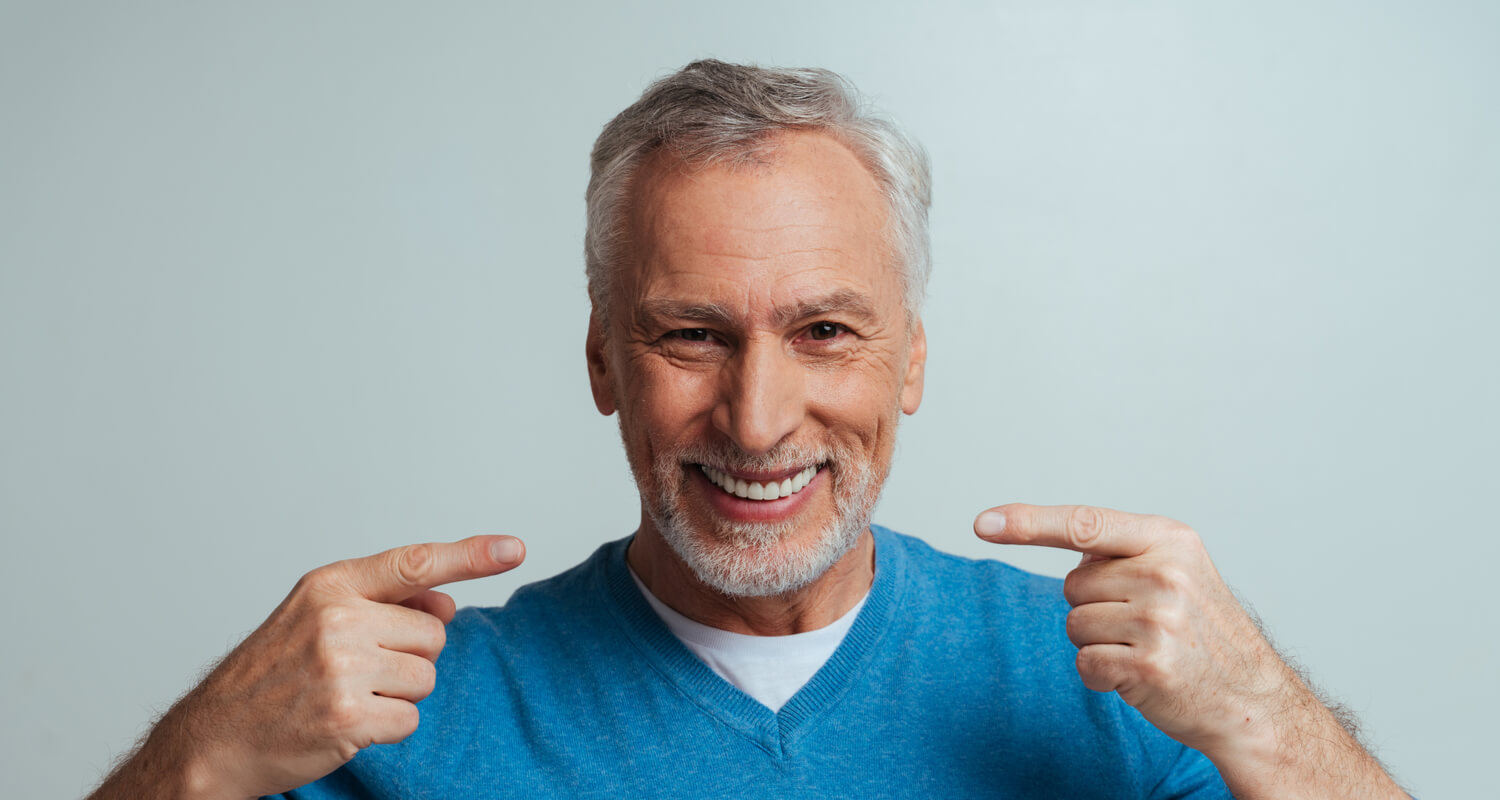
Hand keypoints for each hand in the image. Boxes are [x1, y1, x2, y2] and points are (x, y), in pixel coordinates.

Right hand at [155, 535, 525, 797]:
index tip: (514, 548)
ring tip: (346, 695)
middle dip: (408, 657)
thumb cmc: (270, 675)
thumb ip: (383, 602)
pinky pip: (409, 718)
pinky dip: (386, 727)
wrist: (214, 737)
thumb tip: (448, 603)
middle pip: (432, 634)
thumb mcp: (316, 617)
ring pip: (426, 678)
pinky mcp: (350, 715)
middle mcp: (337, 618)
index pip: (415, 562)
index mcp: (330, 585)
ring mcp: (343, 667)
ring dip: (398, 694)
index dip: (471, 555)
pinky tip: (344, 722)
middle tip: (356, 671)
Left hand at [973, 504, 1281, 755]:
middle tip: (1144, 626)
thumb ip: (1122, 552)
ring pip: (1075, 624)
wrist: (1252, 701)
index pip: (1083, 523)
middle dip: (1096, 608)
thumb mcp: (1179, 570)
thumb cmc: (1203, 634)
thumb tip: (1049, 535)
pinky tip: (1140, 677)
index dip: (1028, 523)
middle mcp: (1165, 573)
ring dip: (1099, 644)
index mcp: (1170, 539)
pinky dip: (1102, 676)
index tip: (983, 523)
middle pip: (1073, 585)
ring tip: (1147, 650)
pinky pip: (1084, 663)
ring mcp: (1159, 620)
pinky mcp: (1149, 665)